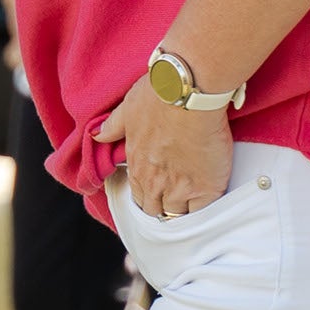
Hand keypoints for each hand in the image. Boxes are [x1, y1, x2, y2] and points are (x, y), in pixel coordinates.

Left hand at [94, 75, 232, 219]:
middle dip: (165, 208)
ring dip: (185, 212)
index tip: (158, 192)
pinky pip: (204, 213)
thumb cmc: (158, 95)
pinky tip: (211, 205)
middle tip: (178, 202)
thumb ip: (113, 126)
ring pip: (178, 216)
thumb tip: (97, 134)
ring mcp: (179, 189)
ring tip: (196, 205)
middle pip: (156, 211)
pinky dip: (207, 212)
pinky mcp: (206, 189)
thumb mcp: (128, 108)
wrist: (187, 92)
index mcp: (136, 165)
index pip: (138, 195)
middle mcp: (154, 182)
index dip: (149, 196)